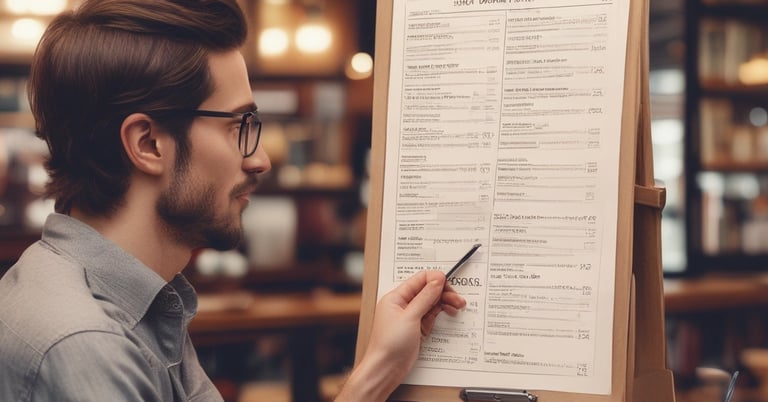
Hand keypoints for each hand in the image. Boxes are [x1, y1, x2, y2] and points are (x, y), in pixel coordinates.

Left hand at [335, 270, 465, 401]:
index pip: (419, 279)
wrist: (386, 368)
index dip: (435, 279)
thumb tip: (437, 280)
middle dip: (444, 293)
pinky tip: (449, 313)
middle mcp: (403, 304)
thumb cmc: (389, 344)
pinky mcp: (417, 327)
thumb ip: (425, 297)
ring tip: (457, 307)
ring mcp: (411, 316)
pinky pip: (432, 315)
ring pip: (431, 303)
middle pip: (427, 291)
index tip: (449, 283)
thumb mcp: (410, 317)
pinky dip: (441, 313)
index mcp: (396, 297)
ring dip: (445, 303)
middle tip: (458, 300)